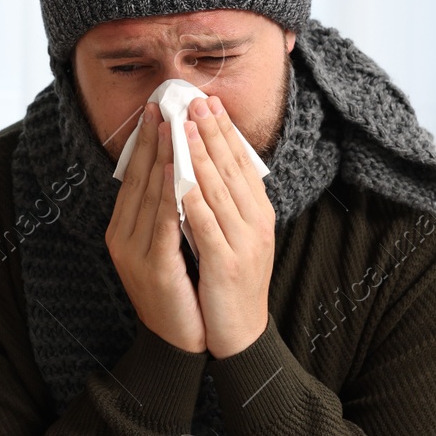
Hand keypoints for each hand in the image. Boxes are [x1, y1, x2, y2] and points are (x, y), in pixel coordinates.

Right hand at [104, 101, 206, 352]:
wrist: (178, 343)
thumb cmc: (180, 293)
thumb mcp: (168, 246)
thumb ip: (165, 212)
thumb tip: (174, 171)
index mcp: (123, 230)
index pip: (135, 177)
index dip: (146, 142)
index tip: (158, 110)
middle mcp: (122, 237)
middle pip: (138, 179)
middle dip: (152, 139)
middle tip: (162, 103)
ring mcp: (134, 253)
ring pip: (150, 195)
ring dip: (162, 156)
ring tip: (173, 124)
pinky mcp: (153, 268)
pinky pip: (162, 223)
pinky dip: (168, 194)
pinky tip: (174, 169)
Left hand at [179, 95, 274, 357]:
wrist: (239, 335)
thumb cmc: (228, 287)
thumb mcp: (230, 239)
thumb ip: (221, 207)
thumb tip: (203, 170)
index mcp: (259, 215)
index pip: (241, 164)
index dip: (224, 132)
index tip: (207, 102)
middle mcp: (256, 224)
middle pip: (231, 169)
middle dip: (210, 132)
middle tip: (194, 99)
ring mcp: (243, 244)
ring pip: (217, 190)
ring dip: (198, 155)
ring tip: (182, 125)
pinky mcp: (226, 265)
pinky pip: (204, 225)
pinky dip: (189, 199)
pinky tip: (176, 177)